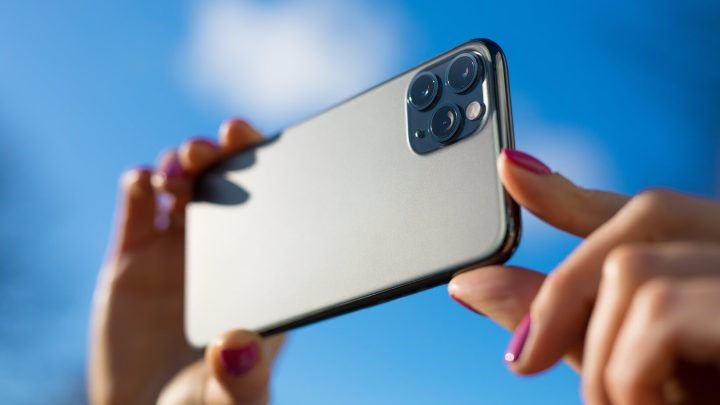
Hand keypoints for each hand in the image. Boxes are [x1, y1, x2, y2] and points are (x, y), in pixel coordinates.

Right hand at [88, 119, 283, 404]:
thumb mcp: (232, 399)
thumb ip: (242, 380)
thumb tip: (239, 347)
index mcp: (261, 273)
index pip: (274, 208)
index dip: (267, 168)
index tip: (258, 145)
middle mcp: (223, 252)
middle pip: (227, 183)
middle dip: (221, 155)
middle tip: (213, 146)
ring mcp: (177, 250)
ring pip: (184, 185)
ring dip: (182, 163)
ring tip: (179, 169)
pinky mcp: (134, 256)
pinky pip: (139, 205)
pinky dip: (140, 183)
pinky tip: (145, 183)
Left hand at [449, 149, 719, 403]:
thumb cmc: (706, 396)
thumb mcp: (632, 364)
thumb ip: (558, 315)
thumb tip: (468, 281)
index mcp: (713, 259)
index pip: (639, 206)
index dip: (569, 189)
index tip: (508, 172)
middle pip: (632, 225)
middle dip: (561, 294)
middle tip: (523, 362)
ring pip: (632, 269)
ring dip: (604, 355)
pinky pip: (656, 310)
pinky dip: (628, 371)